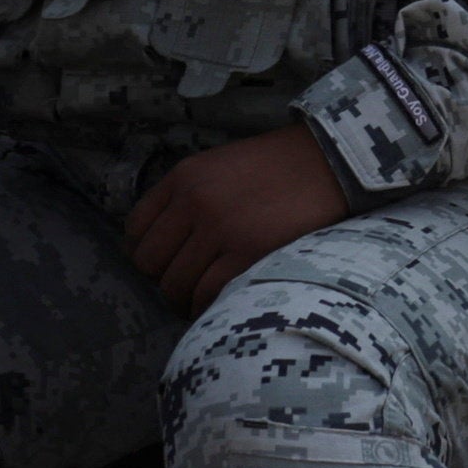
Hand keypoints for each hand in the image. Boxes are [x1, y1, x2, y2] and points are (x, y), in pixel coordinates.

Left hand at [127, 126, 350, 316]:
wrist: (331, 162)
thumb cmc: (280, 167)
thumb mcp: (222, 166)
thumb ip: (189, 196)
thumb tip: (166, 243)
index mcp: (184, 177)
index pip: (136, 230)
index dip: (146, 255)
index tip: (166, 265)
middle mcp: (194, 201)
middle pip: (150, 263)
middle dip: (164, 281)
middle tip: (185, 287)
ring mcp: (220, 228)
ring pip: (175, 284)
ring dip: (184, 300)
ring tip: (202, 301)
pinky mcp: (248, 252)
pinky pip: (208, 293)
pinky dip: (208, 305)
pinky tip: (222, 302)